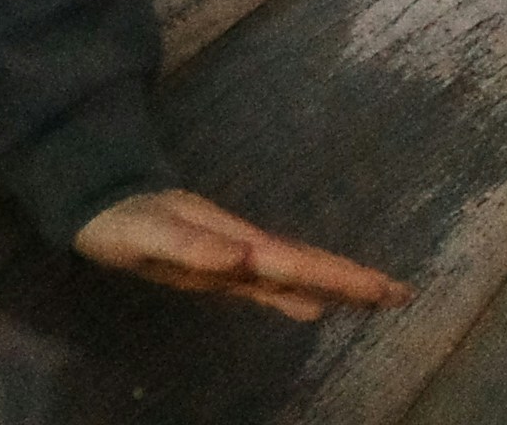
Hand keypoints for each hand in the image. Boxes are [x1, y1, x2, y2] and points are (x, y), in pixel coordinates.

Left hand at [73, 188, 405, 317]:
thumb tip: (246, 255)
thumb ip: (194, 245)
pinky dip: (299, 293)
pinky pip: (272, 283)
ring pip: (297, 273)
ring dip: (337, 284)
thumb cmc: (124, 221)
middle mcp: (246, 250)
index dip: (340, 276)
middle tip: (402, 294)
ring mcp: (236, 259)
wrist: (105, 200)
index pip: (299, 263)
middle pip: (309, 266)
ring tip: (379, 298)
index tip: (383, 287)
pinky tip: (313, 307)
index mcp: (238, 245)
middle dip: (355, 280)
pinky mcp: (221, 268)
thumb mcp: (150, 234)